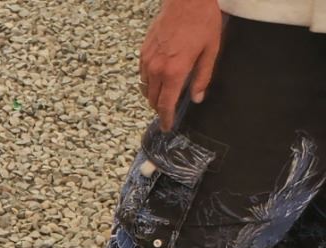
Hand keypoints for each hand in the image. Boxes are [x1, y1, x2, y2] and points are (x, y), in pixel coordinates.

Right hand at [140, 0, 221, 131]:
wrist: (186, 0)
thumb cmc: (202, 21)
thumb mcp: (211, 50)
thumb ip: (203, 77)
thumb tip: (197, 97)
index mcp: (175, 71)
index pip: (166, 104)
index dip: (166, 118)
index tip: (167, 127)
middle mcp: (157, 69)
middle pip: (153, 99)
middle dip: (160, 108)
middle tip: (168, 112)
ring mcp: (147, 60)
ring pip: (146, 88)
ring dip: (154, 96)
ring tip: (164, 96)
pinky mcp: (143, 51)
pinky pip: (143, 74)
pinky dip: (150, 82)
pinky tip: (159, 79)